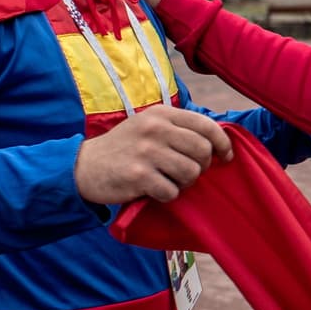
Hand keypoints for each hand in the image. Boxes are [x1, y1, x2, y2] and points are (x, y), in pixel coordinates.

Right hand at [75, 105, 232, 203]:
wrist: (85, 166)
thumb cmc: (126, 148)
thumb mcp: (150, 126)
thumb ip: (179, 129)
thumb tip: (219, 142)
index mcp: (162, 113)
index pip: (206, 125)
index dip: (223, 143)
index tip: (225, 157)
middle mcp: (155, 128)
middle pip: (202, 151)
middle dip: (202, 167)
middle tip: (188, 172)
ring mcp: (146, 151)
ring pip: (190, 173)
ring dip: (184, 183)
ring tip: (169, 180)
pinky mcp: (138, 175)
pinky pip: (171, 191)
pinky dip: (167, 196)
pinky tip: (154, 190)